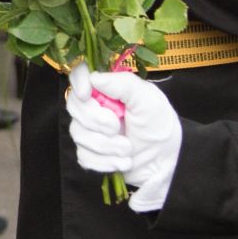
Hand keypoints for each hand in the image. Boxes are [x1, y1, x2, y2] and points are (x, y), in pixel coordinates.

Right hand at [64, 63, 180, 212]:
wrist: (163, 164)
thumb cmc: (159, 127)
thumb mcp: (149, 100)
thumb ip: (124, 84)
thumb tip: (94, 78)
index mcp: (108, 88)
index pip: (80, 74)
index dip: (78, 82)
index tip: (86, 94)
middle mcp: (94, 107)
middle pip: (74, 105)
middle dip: (97, 121)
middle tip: (118, 128)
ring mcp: (89, 131)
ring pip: (78, 133)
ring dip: (106, 146)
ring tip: (128, 149)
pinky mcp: (89, 153)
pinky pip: (83, 156)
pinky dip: (104, 162)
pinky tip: (121, 162)